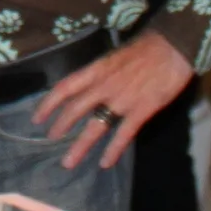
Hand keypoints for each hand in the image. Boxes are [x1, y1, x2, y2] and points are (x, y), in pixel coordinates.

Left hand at [32, 32, 193, 170]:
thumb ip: (100, 73)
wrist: (173, 47)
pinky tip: (105, 163)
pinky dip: (113, 150)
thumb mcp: (114, 56)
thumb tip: (89, 86)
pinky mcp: (141, 110)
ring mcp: (122, 100)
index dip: (48, 104)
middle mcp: (103, 86)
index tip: (37, 118)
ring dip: (80, 146)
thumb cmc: (145, 48)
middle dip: (60, 127)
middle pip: (75, 110)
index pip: (64, 88)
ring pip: (94, 126)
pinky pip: (123, 134)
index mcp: (96, 70)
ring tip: (68, 162)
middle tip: (50, 140)